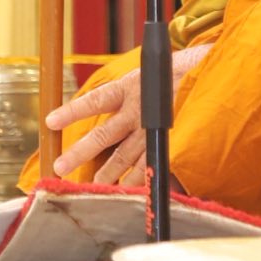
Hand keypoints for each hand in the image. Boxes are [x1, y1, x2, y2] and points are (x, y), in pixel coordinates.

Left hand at [45, 44, 212, 181]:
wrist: (210, 70)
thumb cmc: (177, 69)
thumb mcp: (147, 71)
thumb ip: (128, 89)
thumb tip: (100, 104)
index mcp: (129, 87)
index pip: (95, 101)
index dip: (72, 110)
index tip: (50, 120)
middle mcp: (137, 109)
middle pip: (103, 136)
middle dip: (80, 153)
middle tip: (59, 168)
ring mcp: (152, 127)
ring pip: (124, 155)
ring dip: (106, 173)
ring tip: (90, 187)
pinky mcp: (166, 136)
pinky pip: (150, 161)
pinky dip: (138, 177)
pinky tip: (127, 190)